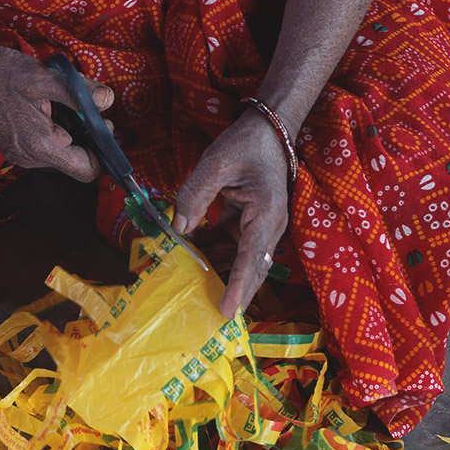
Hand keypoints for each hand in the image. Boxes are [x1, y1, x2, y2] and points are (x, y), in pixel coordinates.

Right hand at [0, 46, 113, 181]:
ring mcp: (20, 156)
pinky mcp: (13, 148)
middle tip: (88, 108)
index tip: (104, 126)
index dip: (102, 152)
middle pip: (74, 162)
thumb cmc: (0, 73)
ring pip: (60, 155)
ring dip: (70, 134)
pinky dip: (54, 132)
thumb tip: (108, 100)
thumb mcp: (43, 77)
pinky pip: (44, 148)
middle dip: (86, 138)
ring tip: (64, 105)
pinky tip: (48, 110)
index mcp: (41, 146)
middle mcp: (30, 159)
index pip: (87, 170)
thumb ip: (78, 92)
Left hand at [172, 109, 288, 317]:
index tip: (228, 311)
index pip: (251, 258)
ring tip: (196, 287)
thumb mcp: (216, 162)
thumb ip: (195, 195)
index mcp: (266, 213)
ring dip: (220, 272)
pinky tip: (193, 252)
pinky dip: (215, 252)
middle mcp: (269, 225)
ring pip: (242, 260)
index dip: (238, 286)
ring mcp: (261, 226)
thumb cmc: (247, 143)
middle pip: (252, 269)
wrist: (270, 129)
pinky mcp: (250, 222)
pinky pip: (233, 245)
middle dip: (235, 293)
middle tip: (215, 320)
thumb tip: (179, 228)